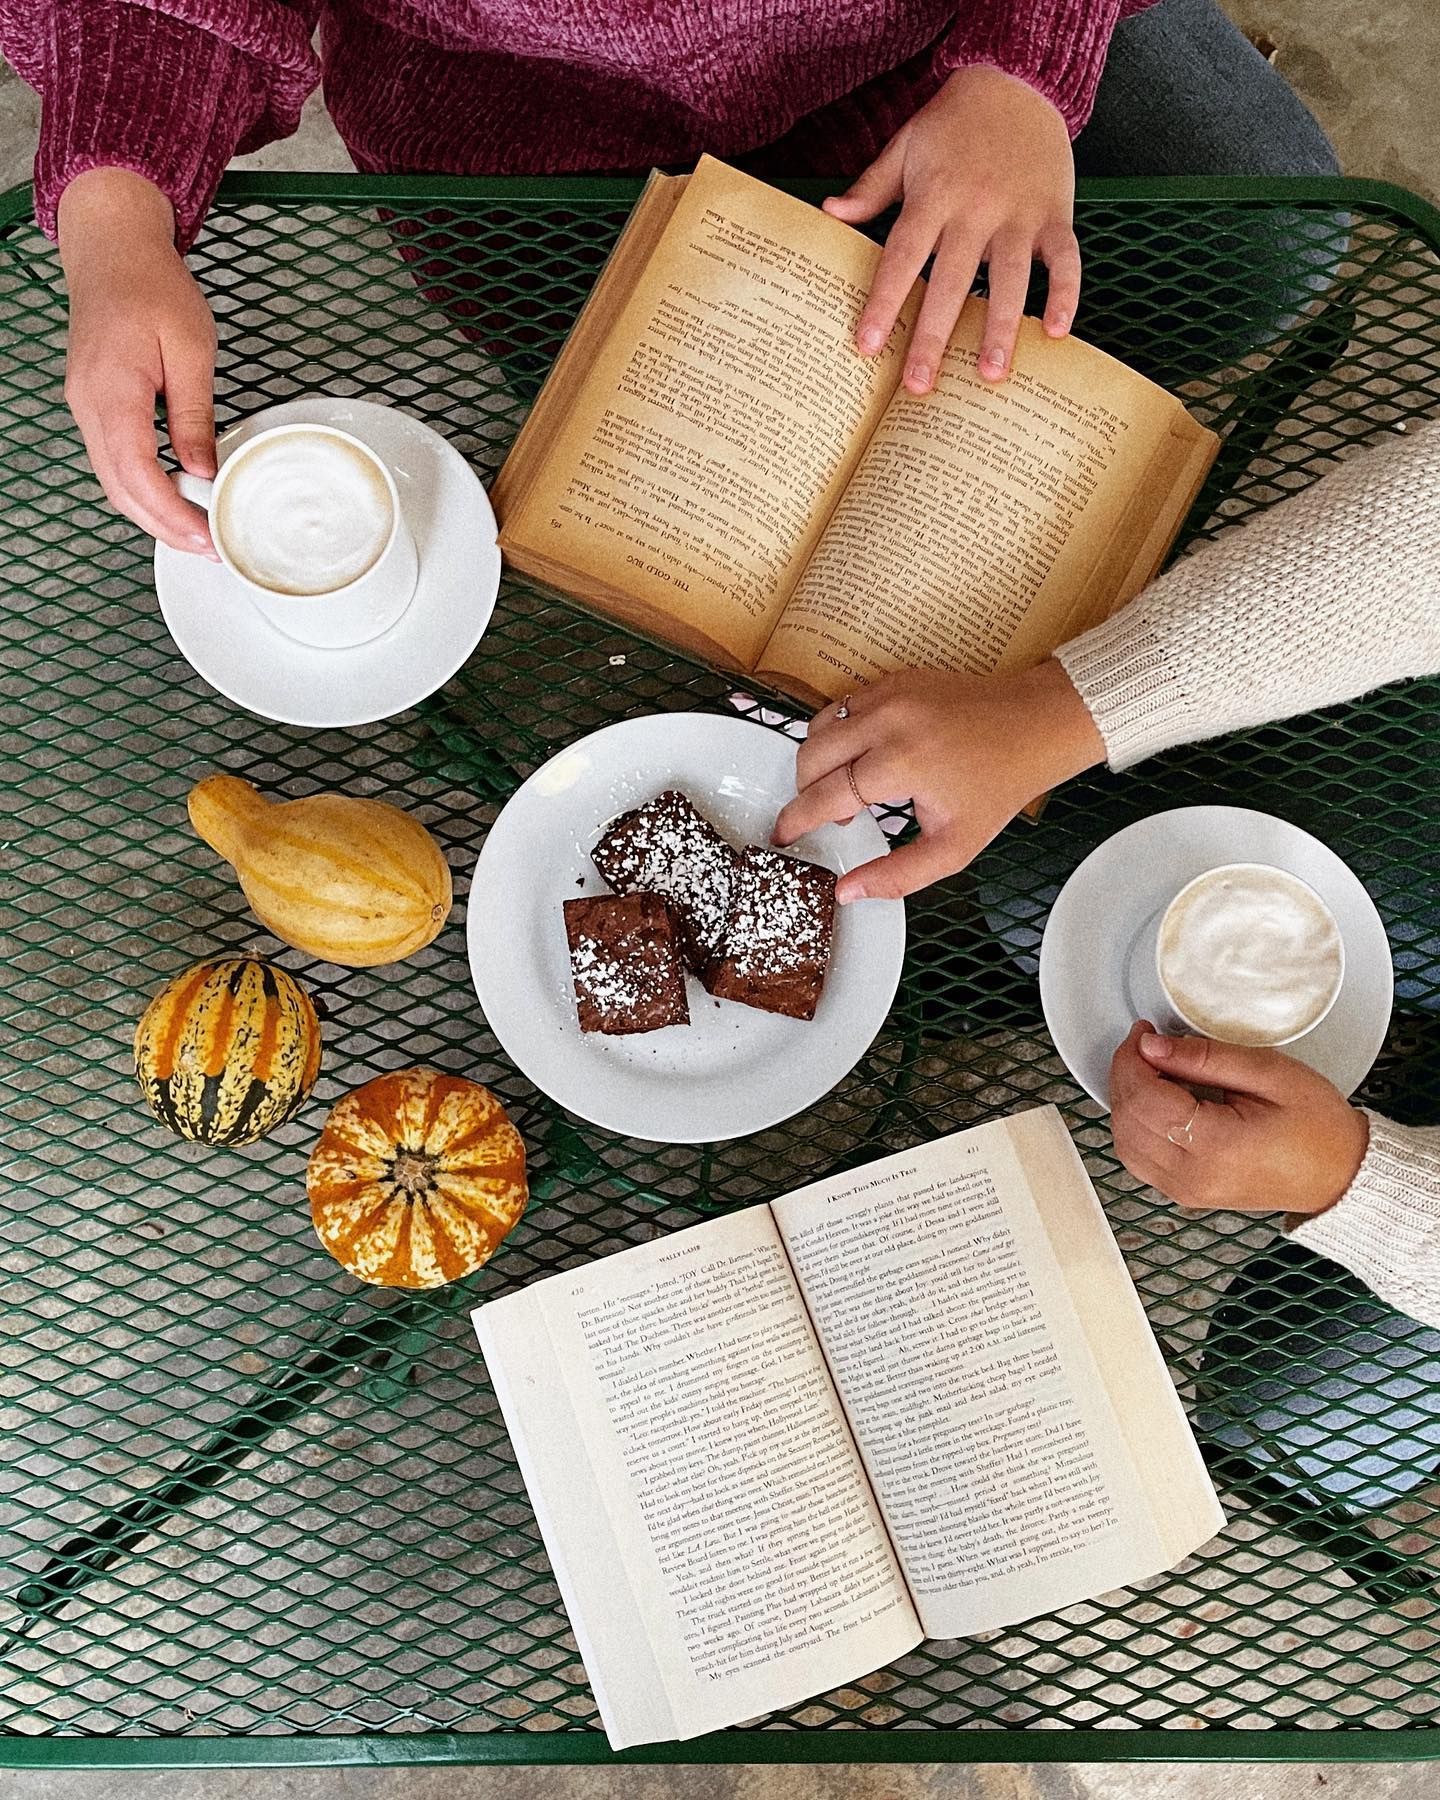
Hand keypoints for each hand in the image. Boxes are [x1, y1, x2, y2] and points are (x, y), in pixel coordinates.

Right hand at [58, 168, 218, 553]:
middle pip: (119, 490)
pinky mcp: (92, 404)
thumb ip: (195, 416)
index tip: (206, 537)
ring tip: (195, 533)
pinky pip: (113, 460)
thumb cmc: (152, 285)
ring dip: (151, 514)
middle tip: (207, 549)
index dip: (172, 515)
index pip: (137, 475)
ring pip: (112, 481)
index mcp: (113, 393)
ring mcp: (85, 406)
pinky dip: (140, 488)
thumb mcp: (192, 348)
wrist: (112, 247)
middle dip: (163, 528)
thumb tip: (202, 470)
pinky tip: (173, 498)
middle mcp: (89, 406)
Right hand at [771, 659, 1103, 900]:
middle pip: (811, 756)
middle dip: (805, 790)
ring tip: (844, 787)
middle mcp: (889, 720)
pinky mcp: (894, 679)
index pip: (827, 794)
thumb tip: (848, 891)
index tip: (785, 835)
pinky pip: (843, 705)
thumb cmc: (999, 784)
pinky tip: (861, 757)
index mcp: (902, 762)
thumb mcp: (953, 846)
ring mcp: (889, 693)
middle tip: (823, 815)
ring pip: (820, 726)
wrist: (1035, 724)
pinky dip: (839, 733)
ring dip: (818, 759)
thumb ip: (898, 875)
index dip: (799, 819)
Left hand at [826, 65, 1078, 391]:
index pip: (902, 257)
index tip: (868, 346)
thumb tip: (831, 213)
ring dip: (1000, 327)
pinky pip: (1064, 259)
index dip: (884, 302)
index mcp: (934, 195)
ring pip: (1010, 277)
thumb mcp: (906, 146)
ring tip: (989, 375)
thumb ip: (872, 187)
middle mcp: (976, 208)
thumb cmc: (955, 122)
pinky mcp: (1055, 214)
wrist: (1018, 79)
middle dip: (934, 335)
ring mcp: (1019, 213)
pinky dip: (1065, 293)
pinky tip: (1056, 333)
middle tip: (920, 386)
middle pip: (950, 280)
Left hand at [1109, 1024, 1369, 1214]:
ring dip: (1127, 1100)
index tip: (1143, 1031)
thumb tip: (1152, 1045)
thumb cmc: (1318, 1127)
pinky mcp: (1184, 1192)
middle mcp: (1191, 1176)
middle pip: (1126, 1119)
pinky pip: (1138, 1157)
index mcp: (1214, 1146)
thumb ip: (1205, 1057)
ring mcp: (1185, 1190)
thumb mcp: (1269, 1073)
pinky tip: (1158, 1101)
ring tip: (1155, 1070)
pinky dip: (1136, 1125)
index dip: (1132, 1058)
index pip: (1143, 1098)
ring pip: (1124, 1141)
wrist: (1340, 1174)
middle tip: (1147, 1044)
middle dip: (1126, 1073)